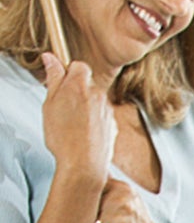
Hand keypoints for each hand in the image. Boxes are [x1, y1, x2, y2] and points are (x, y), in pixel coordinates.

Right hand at [40, 53, 112, 191]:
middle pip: (87, 84)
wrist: (84, 165)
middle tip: (62, 108)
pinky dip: (93, 122)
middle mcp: (98, 95)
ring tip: (72, 125)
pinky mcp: (114, 125)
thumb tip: (51, 58)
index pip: (79, 66)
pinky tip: (83, 134)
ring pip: (95, 102)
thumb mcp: (50, 104)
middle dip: (76, 92)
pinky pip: (101, 117)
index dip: (69, 73)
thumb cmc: (63, 136)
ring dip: (85, 108)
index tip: (60, 83)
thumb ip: (54, 79)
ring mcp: (108, 110)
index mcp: (80, 86)